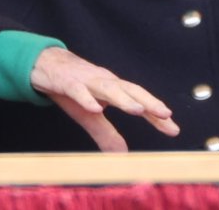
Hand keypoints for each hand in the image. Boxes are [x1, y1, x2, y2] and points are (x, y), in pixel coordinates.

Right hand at [30, 46, 179, 151]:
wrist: (44, 64)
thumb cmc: (72, 88)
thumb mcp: (90, 115)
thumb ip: (106, 134)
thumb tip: (123, 155)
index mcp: (113, 89)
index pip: (139, 101)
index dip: (156, 114)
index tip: (174, 129)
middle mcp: (104, 81)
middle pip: (130, 90)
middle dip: (148, 102)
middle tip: (166, 115)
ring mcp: (86, 80)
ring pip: (108, 88)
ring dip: (123, 98)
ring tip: (138, 110)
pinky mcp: (66, 81)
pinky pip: (78, 90)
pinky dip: (87, 98)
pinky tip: (95, 108)